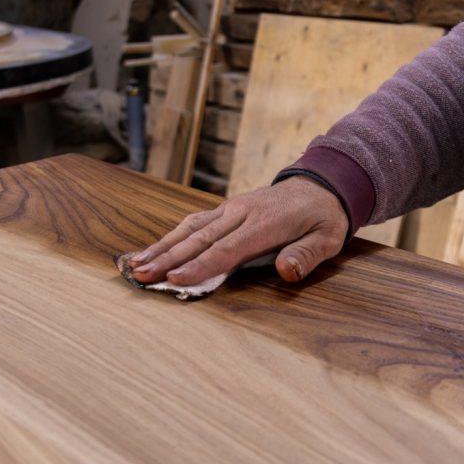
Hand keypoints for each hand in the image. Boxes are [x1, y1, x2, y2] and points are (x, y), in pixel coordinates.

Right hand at [129, 176, 348, 285]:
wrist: (322, 184)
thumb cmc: (323, 219)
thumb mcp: (327, 239)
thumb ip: (306, 256)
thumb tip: (287, 271)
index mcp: (265, 223)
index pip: (228, 249)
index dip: (202, 265)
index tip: (177, 279)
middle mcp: (241, 213)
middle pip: (200, 239)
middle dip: (168, 258)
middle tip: (141, 275)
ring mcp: (230, 208)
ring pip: (190, 228)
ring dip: (162, 247)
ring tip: (136, 265)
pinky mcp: (224, 209)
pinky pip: (194, 223)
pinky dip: (171, 237)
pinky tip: (153, 250)